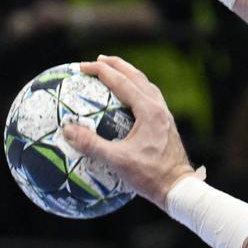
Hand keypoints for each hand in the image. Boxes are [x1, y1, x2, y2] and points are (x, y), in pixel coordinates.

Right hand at [59, 55, 193, 206]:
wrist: (179, 188)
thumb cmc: (150, 176)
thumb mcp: (118, 162)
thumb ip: (92, 145)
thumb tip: (68, 130)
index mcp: (148, 111)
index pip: (121, 82)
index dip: (101, 71)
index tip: (83, 67)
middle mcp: (158, 108)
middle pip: (136, 76)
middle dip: (116, 65)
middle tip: (98, 60)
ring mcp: (164, 115)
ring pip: (146, 85)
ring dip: (128, 75)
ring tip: (114, 71)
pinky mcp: (166, 124)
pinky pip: (150, 98)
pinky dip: (137, 90)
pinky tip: (129, 98)